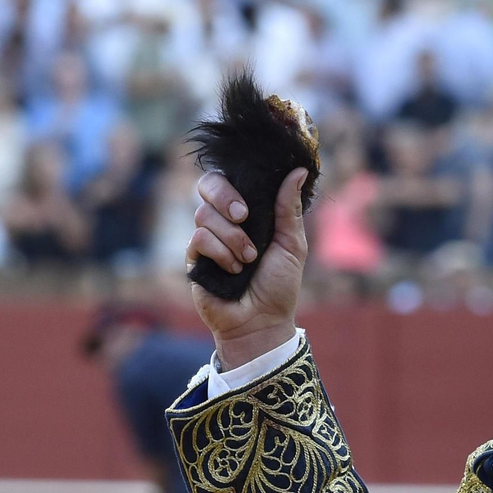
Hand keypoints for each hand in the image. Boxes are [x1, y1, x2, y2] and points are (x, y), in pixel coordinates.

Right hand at [186, 167, 309, 368]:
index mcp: (247, 213)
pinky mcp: (193, 257)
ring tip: (248, 260)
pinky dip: (221, 253)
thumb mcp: (292, 244)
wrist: (262, 322)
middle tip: (244, 218)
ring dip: (233, 238)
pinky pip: (199, 238)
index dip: (233, 181)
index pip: (228, 179)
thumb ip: (288, 208)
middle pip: (207, 184)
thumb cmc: (279, 285)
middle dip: (226, 197)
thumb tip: (298, 171)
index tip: (251, 201)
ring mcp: (206, 238)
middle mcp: (224, 221)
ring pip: (204, 214)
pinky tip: (234, 270)